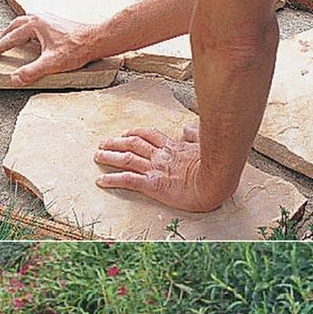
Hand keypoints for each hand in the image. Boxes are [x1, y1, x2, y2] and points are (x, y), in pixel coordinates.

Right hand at [0, 14, 97, 86]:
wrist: (96, 40)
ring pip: (26, 21)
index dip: (0, 46)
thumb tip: (15, 79)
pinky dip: (29, 30)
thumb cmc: (77, 49)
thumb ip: (31, 72)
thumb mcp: (51, 64)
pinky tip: (33, 39)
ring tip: (13, 39)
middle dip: (6, 34)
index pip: (12, 37)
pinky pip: (37, 24)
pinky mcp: (57, 23)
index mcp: (35, 24)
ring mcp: (50, 18)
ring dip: (17, 30)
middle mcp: (41, 18)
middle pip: (16, 24)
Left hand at [94, 125, 228, 212]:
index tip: (126, 133)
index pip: (149, 135)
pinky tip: (101, 181)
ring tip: (97, 157)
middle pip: (133, 144)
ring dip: (109, 157)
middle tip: (103, 143)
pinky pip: (128, 180)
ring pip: (126, 158)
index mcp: (172, 147)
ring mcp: (155, 169)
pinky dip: (112, 180)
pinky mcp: (152, 184)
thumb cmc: (214, 167)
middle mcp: (160, 156)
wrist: (215, 182)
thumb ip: (194, 137)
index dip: (135, 133)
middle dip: (116, 142)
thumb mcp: (204, 147)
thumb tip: (188, 128)